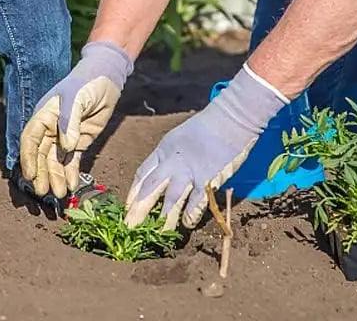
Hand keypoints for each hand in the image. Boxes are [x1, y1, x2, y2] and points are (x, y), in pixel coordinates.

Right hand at [19, 40, 132, 197]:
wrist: (107, 79)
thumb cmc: (87, 83)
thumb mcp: (77, 98)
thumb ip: (69, 121)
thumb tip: (65, 147)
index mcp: (44, 115)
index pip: (30, 140)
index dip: (28, 159)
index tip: (30, 176)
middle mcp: (51, 129)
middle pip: (41, 155)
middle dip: (42, 174)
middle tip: (44, 193)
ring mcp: (65, 137)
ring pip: (55, 161)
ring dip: (56, 177)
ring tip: (59, 194)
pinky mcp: (79, 142)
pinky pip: (71, 161)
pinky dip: (70, 173)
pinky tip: (71, 186)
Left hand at [124, 65, 285, 230]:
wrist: (229, 120)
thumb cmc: (206, 127)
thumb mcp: (179, 138)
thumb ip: (170, 157)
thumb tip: (162, 177)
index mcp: (163, 150)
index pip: (141, 174)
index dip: (133, 193)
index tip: (127, 208)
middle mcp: (172, 162)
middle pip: (150, 189)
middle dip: (138, 211)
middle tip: (129, 229)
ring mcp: (189, 172)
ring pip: (170, 200)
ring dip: (163, 220)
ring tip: (156, 236)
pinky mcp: (207, 180)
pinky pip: (195, 203)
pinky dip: (190, 215)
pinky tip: (186, 224)